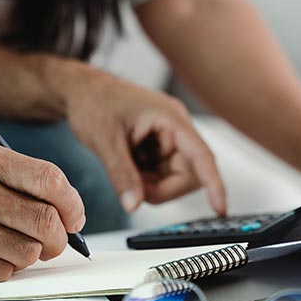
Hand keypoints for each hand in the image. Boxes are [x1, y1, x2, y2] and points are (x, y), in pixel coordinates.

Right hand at [0, 140, 85, 288]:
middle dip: (59, 238)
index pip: (49, 180)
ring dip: (28, 255)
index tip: (74, 218)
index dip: (72, 204)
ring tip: (6, 246)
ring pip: (29, 251)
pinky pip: (4, 272)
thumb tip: (69, 212)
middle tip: (54, 243)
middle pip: (45, 221)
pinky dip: (4, 269)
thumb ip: (14, 178)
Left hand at [62, 69, 226, 214]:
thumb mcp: (104, 140)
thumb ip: (121, 174)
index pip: (202, 156)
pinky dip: (145, 181)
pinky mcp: (158, 150)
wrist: (81, 91)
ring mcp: (168, 141)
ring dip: (152, 186)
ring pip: (174, 179)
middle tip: (133, 186)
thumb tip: (134, 205)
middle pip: (189, 175)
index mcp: (171, 119)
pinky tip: (127, 166)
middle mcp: (175, 130)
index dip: (214, 184)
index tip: (220, 209)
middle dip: (163, 189)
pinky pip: (161, 177)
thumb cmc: (94, 102)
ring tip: (125, 169)